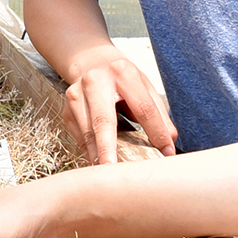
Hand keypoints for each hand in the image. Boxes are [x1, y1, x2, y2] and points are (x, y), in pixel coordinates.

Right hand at [62, 51, 174, 165]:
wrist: (90, 63)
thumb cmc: (122, 78)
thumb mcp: (144, 86)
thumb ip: (158, 112)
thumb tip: (170, 140)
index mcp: (123, 73)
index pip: (143, 107)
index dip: (156, 131)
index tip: (166, 152)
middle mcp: (95, 82)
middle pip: (103, 120)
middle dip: (109, 147)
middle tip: (114, 169)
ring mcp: (76, 96)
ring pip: (88, 133)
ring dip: (99, 156)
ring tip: (110, 175)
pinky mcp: (66, 111)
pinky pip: (80, 138)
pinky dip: (91, 153)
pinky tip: (100, 165)